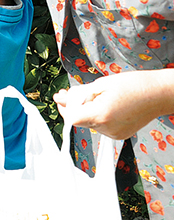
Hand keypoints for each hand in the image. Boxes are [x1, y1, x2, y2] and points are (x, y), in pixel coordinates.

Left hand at [53, 69, 173, 139]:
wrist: (158, 94)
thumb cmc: (133, 85)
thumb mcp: (100, 84)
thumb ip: (79, 94)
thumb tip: (61, 99)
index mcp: (101, 115)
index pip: (71, 118)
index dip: (64, 107)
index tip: (61, 97)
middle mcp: (107, 129)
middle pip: (79, 120)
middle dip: (73, 106)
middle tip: (73, 92)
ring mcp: (114, 134)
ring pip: (89, 123)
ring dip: (86, 110)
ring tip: (97, 96)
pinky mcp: (119, 135)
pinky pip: (100, 126)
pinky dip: (97, 115)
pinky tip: (105, 104)